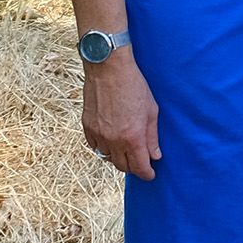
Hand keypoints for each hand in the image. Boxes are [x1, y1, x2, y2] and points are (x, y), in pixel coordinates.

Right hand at [79, 46, 162, 179]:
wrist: (108, 68)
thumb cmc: (134, 85)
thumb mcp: (151, 110)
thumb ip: (152, 137)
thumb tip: (155, 156)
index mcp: (132, 137)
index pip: (139, 167)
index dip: (147, 174)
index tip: (151, 174)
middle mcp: (114, 140)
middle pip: (122, 166)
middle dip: (133, 167)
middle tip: (140, 161)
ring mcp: (98, 134)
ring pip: (107, 158)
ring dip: (118, 157)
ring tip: (125, 150)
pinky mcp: (87, 126)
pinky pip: (95, 146)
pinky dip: (103, 147)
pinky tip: (111, 140)